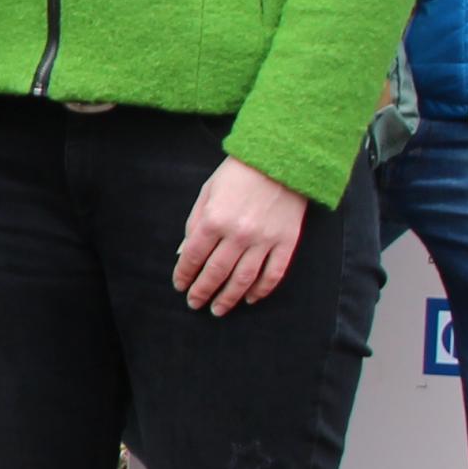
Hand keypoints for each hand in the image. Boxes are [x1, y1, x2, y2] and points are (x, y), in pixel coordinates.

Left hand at [173, 158, 308, 314]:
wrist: (281, 159)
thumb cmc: (239, 173)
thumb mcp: (208, 192)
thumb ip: (194, 222)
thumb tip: (185, 254)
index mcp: (214, 219)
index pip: (194, 257)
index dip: (184, 275)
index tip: (180, 286)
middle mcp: (238, 234)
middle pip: (216, 273)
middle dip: (202, 291)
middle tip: (195, 304)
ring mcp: (264, 240)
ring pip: (243, 279)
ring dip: (228, 298)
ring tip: (218, 310)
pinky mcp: (286, 242)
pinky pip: (273, 274)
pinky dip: (261, 290)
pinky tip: (250, 299)